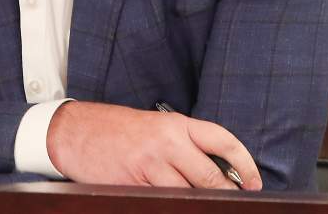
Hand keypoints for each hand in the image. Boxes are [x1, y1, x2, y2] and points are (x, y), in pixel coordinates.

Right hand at [46, 101, 261, 189]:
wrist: (74, 131)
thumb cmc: (117, 129)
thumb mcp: (156, 125)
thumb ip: (185, 144)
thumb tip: (219, 172)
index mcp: (176, 123)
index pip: (223, 140)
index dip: (245, 164)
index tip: (254, 182)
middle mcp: (167, 142)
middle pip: (211, 177)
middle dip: (226, 194)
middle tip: (233, 201)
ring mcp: (150, 166)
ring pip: (189, 195)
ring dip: (198, 202)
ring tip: (204, 204)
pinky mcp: (134, 185)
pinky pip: (163, 201)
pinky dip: (171, 204)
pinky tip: (173, 203)